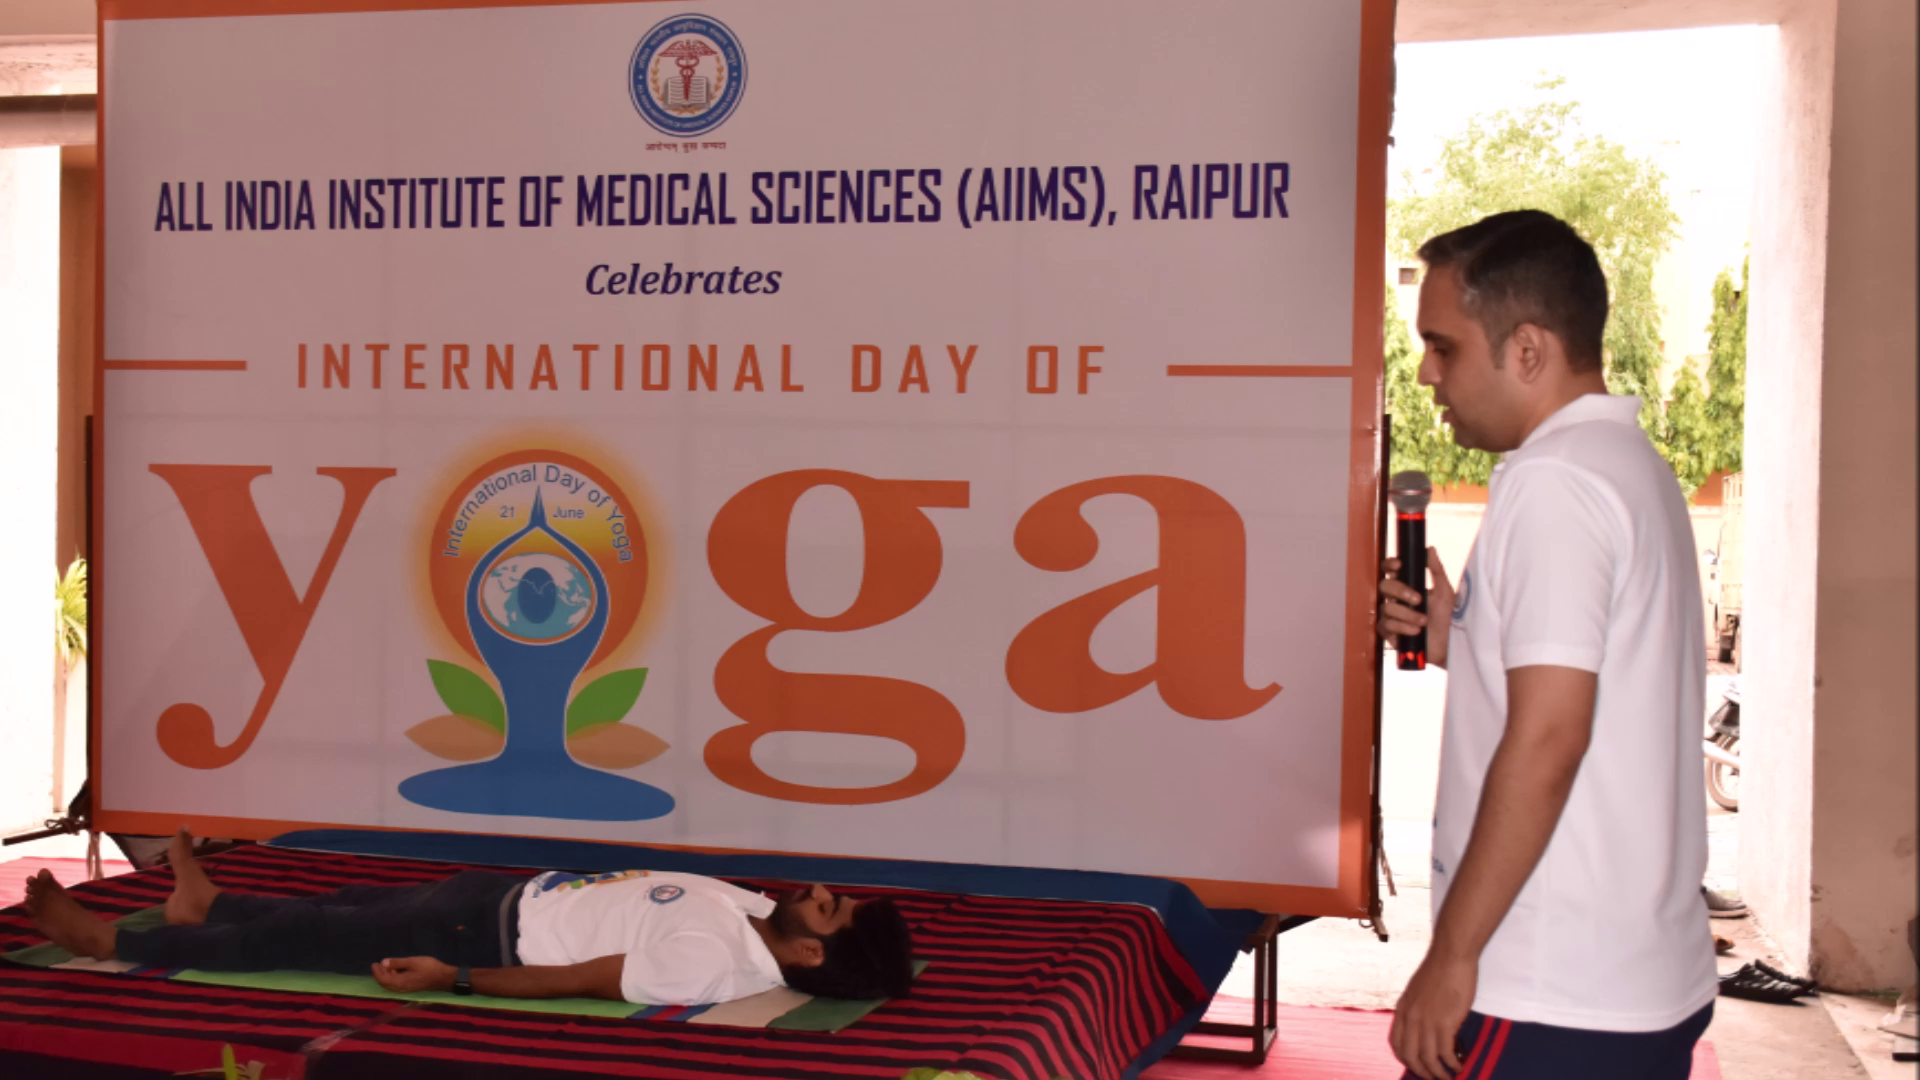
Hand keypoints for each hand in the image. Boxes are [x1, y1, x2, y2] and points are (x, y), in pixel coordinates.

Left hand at [372, 956, 455, 992]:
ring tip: (385, 966)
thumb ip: (397, 963)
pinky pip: (396, 984)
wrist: (444, 977)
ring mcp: (406, 989)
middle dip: (380, 974)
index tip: (374, 963)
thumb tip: (383, 963)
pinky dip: (392, 978)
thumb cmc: (429, 968)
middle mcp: (400, 988)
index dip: (377, 972)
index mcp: (400, 982)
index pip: (383, 979)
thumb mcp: (413, 962)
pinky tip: (395, 970)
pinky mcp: (410, 988)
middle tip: (377, 964)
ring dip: (386, 976)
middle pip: (385, 983)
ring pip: (390, 984)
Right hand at [1377, 547, 1454, 667]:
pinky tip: (1416, 631)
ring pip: (1387, 607)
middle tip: (1418, 599)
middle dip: (1400, 591)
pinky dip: (1403, 627)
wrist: (1445, 645)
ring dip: (1407, 615)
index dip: (1389, 565)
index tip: (1399, 565)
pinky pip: (1387, 625)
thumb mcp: (1444, 592)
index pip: (1390, 570)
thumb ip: (1437, 570)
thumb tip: (1430, 548)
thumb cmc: (1444, 618)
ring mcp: (1389, 615)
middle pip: (1384, 586)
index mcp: (1406, 585)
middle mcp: (1394, 598)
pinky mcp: (1387, 631)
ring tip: (1423, 622)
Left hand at [1390, 952, 1476, 1078]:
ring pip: (1428, 1059)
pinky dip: (1452, 1064)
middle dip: (1422, 1072)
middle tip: (1433, 1078)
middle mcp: (1410, 1018)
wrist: (1451, 956)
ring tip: (1449, 1077)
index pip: (1395, 1044)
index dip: (1405, 1059)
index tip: (1416, 1066)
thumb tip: (1423, 1024)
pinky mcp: (1444, 1023)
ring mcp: (1426, 1022)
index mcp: (1402, 1010)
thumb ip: (1416, 1008)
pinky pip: (1445, 1053)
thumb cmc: (1439, 970)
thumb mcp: (1417, 990)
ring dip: (1439, 1073)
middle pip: (1410, 1056)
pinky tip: (1459, 1066)